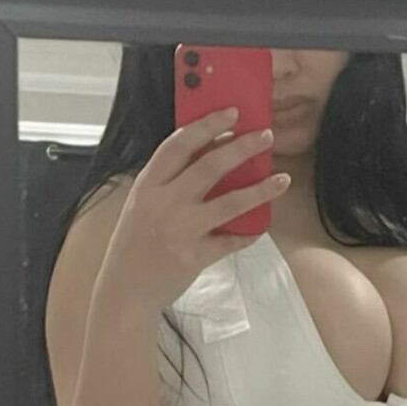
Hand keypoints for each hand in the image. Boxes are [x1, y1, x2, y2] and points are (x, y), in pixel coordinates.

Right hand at [96, 106, 288, 312]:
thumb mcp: (142, 205)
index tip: (231, 113)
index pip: (179, 144)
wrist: (124, 292)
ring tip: (282, 179)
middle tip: (266, 136)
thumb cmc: (133, 245)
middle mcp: (165, 202)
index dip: (207, 125)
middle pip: (210, 166)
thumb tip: (211, 156)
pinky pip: (231, 241)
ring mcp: (182, 229)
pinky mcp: (195, 256)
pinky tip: (261, 226)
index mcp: (148, 185)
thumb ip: (168, 183)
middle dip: (242, 147)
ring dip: (260, 189)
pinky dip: (248, 233)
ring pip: (230, 202)